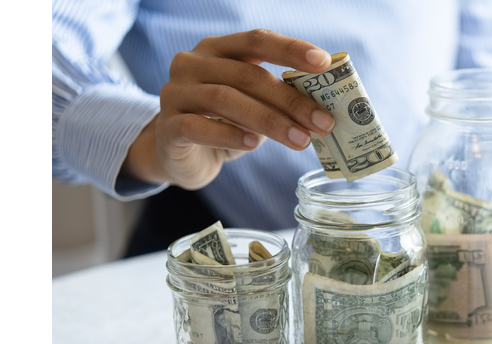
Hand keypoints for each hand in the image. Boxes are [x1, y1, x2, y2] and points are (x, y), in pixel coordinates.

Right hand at [121, 29, 335, 188]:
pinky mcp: (167, 127)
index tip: (324, 62)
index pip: (256, 40)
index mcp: (218, 50)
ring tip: (300, 140)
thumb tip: (322, 109)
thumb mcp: (252, 106)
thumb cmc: (223, 125)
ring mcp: (176, 93)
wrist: (179, 156)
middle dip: (290, 100)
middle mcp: (192, 64)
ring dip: (269, 121)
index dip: (290, 49)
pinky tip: (252, 144)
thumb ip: (276, 100)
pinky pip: (198, 127)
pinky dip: (228, 135)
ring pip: (225, 100)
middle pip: (247, 75)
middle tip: (323, 122)